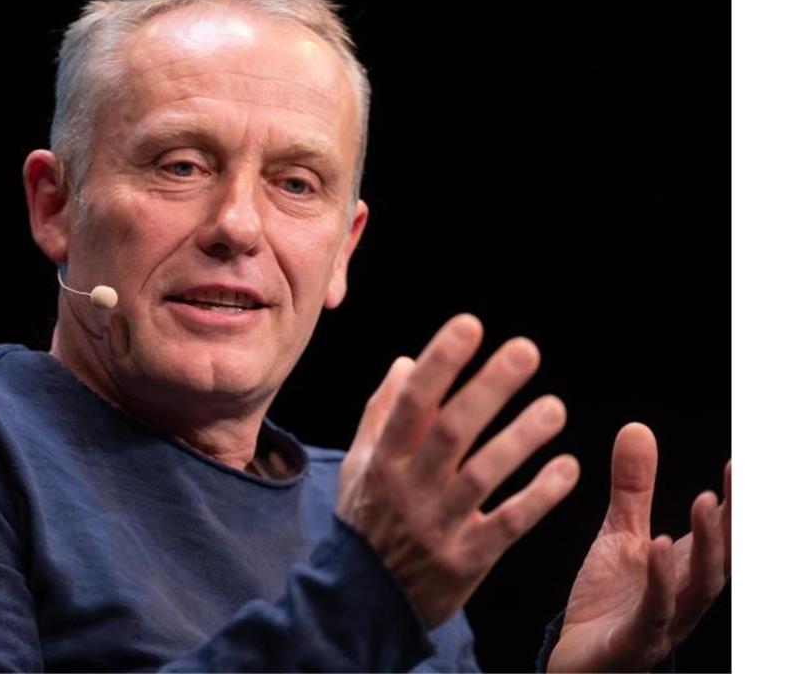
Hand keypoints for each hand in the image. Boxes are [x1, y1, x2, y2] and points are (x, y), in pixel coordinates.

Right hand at [337, 314, 579, 627]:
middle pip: (451, 431)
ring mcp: (438, 525)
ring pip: (483, 475)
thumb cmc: (366, 521)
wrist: (364, 601)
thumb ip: (381, 413)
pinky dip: (539, 496)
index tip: (469, 325)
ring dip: (521, 438)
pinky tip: (567, 468)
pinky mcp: (467, 559)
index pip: (411, 402)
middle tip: (525, 350)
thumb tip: (406, 361)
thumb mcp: (358, 465)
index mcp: (383, 460)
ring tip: (555, 408)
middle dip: (488, 388)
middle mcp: (409, 488)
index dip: (440, 362)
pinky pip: (509, 523)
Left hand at [547, 423, 730, 671]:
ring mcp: (667, 621)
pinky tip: (657, 546)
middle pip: (723, 554)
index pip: (722, 530)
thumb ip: (634, 489)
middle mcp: (687, 595)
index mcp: (686, 568)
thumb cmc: (610, 601)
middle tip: (741, 470)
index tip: (746, 454)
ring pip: (700, 585)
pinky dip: (661, 581)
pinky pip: (655, 612)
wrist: (578, 663)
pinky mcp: (636, 642)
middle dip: (736, 516)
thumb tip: (638, 427)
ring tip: (705, 501)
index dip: (738, 496)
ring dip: (708, 544)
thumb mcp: (619, 535)